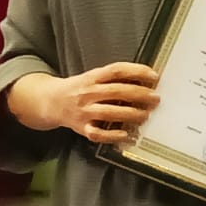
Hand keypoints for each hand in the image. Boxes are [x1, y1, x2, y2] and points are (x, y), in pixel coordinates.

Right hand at [8, 63, 159, 144]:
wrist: (50, 101)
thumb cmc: (78, 88)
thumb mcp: (92, 77)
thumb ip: (112, 78)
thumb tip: (143, 78)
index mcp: (92, 77)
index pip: (116, 70)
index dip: (136, 71)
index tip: (154, 75)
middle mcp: (87, 93)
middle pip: (116, 91)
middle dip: (139, 94)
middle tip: (155, 98)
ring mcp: (83, 111)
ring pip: (110, 113)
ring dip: (131, 114)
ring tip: (146, 115)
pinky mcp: (81, 127)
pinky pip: (98, 134)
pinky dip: (113, 135)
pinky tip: (127, 135)